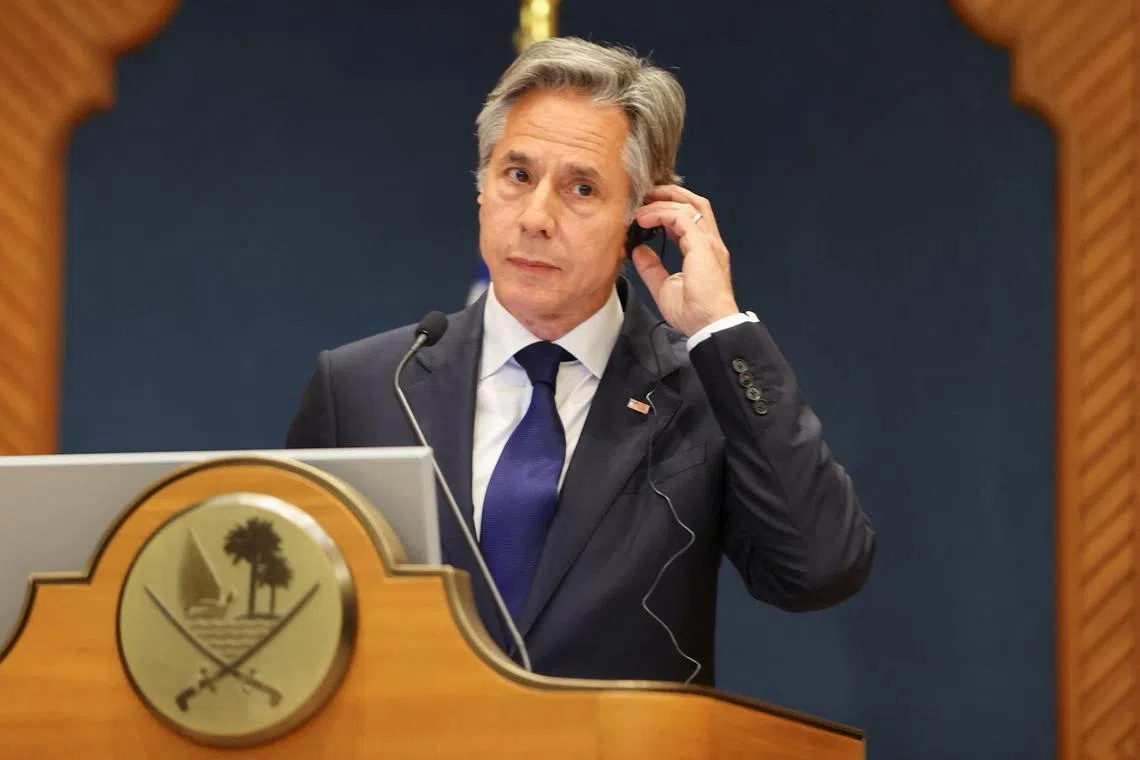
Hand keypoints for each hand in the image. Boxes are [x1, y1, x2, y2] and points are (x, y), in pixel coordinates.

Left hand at [630, 185, 739, 336]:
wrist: (709, 325)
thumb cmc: (694, 314)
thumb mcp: (664, 287)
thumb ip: (652, 268)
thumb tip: (639, 250)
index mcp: (704, 252)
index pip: (690, 220)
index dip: (668, 211)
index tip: (646, 214)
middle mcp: (710, 243)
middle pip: (695, 203)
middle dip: (670, 194)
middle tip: (646, 196)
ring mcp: (709, 242)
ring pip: (690, 205)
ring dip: (664, 200)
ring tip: (642, 205)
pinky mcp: (703, 246)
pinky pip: (681, 217)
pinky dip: (661, 213)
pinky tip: (644, 219)